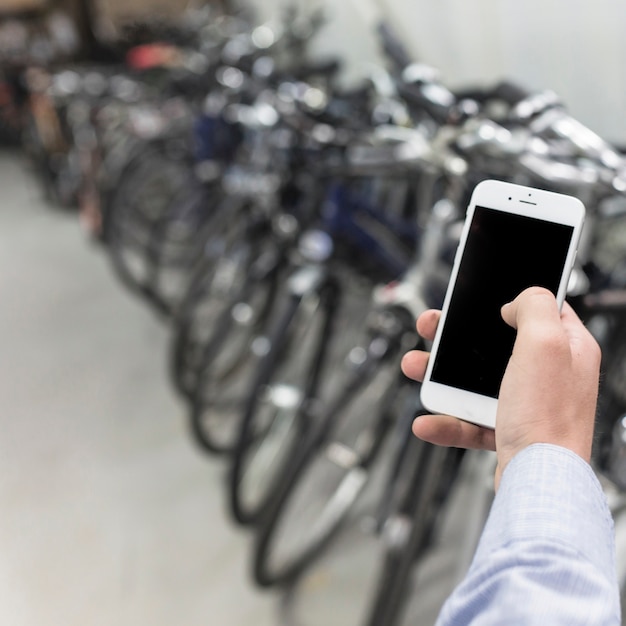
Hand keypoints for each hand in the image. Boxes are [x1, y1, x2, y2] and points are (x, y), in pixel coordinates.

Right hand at [401, 286, 600, 488]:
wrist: (537, 481)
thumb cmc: (547, 418)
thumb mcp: (544, 344)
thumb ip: (534, 307)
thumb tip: (518, 303)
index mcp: (566, 348)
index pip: (540, 310)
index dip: (508, 301)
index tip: (480, 299)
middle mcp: (549, 374)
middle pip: (496, 344)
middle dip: (457, 338)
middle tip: (432, 328)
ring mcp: (527, 403)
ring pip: (476, 380)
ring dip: (441, 376)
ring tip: (415, 368)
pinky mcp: (508, 429)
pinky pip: (470, 418)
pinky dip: (446, 420)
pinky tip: (428, 421)